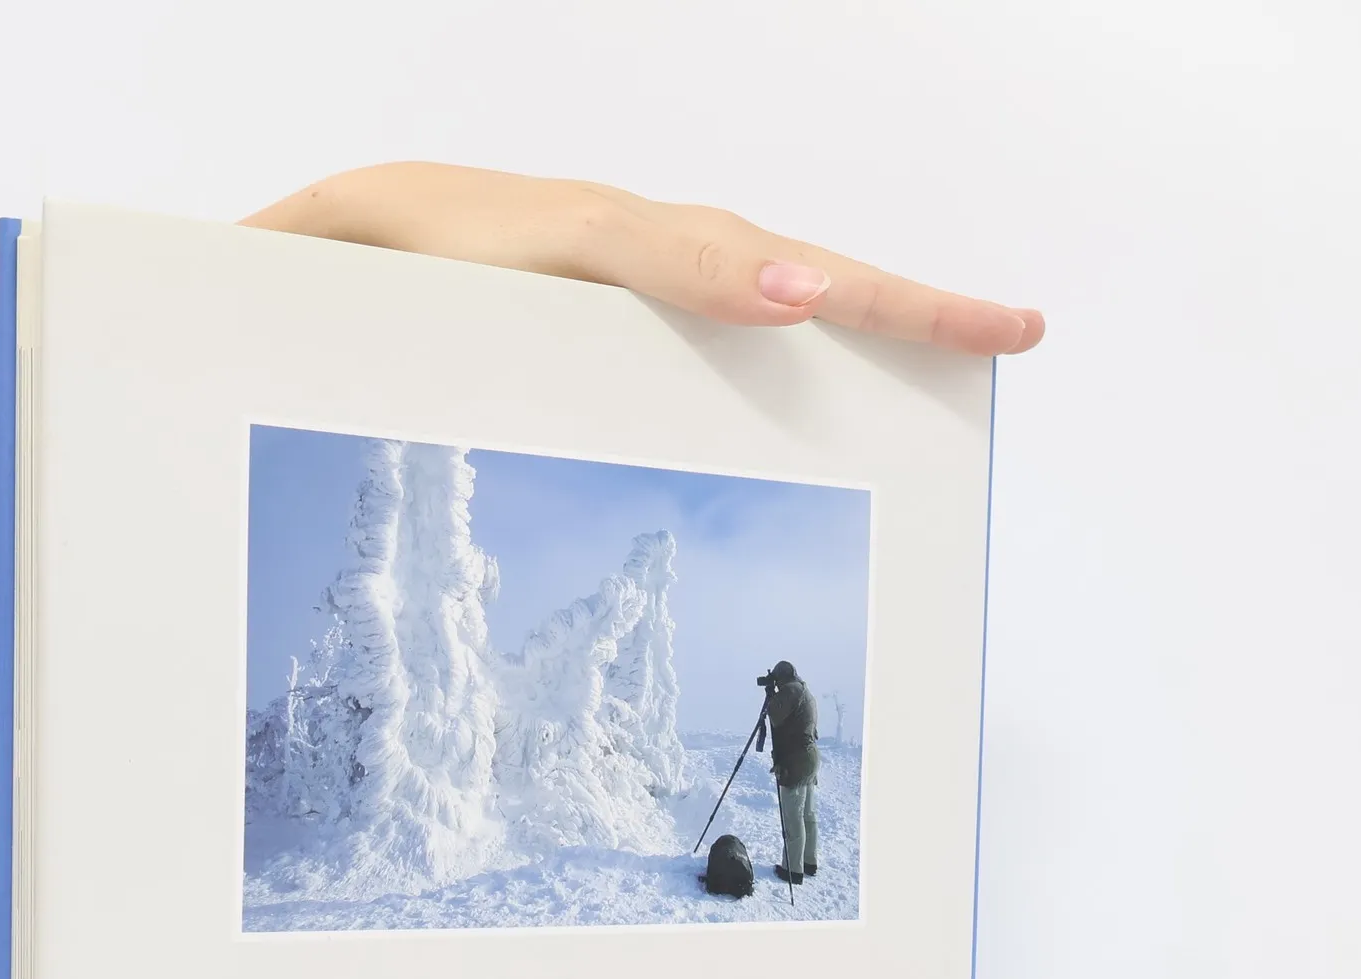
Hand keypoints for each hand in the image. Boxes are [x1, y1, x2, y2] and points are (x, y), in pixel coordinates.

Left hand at [244, 162, 1041, 354]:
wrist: (350, 230)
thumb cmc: (363, 252)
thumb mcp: (352, 256)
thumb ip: (397, 261)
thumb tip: (525, 294)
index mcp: (556, 233)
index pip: (662, 243)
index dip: (727, 269)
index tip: (800, 299)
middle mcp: (624, 239)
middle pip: (771, 256)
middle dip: (890, 296)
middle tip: (1009, 329)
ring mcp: (650, 269)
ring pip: (783, 280)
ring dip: (889, 312)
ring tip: (989, 339)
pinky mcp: (654, 299)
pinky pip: (755, 308)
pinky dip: (830, 326)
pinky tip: (880, 364)